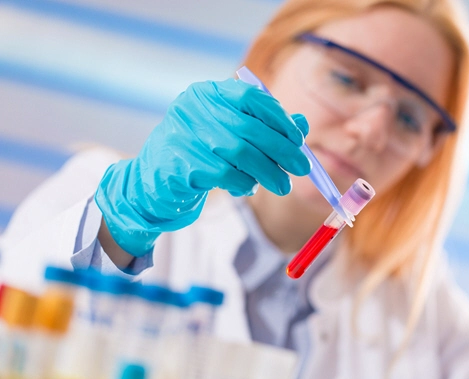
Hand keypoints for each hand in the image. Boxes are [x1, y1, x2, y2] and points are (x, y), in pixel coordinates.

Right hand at [95, 79, 310, 256]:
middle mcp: (193, 108)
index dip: (279, 118)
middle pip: (249, 128)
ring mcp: (184, 135)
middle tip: (302, 168)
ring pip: (240, 153)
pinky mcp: (181, 164)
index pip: (251, 97)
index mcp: (207, 92)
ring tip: (282, 185)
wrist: (156, 178)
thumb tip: (302, 125)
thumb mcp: (230, 132)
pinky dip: (244, 183)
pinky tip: (247, 187)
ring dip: (268, 172)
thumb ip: (264, 126)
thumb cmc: (200, 150)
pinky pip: (226, 175)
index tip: (299, 139)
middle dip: (282, 151)